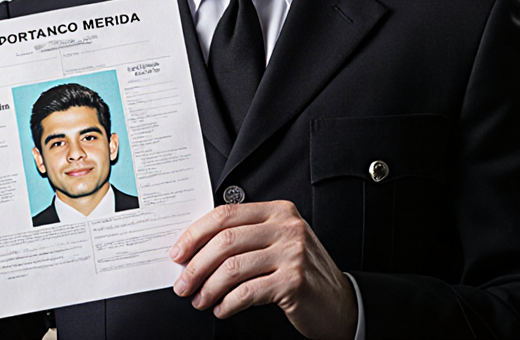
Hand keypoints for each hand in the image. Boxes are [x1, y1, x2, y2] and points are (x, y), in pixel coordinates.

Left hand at [169, 201, 355, 339]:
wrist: (341, 303)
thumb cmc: (301, 274)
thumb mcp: (277, 244)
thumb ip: (245, 238)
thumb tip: (194, 251)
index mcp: (278, 211)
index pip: (225, 215)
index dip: (195, 234)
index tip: (178, 253)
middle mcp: (287, 227)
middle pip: (225, 240)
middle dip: (196, 265)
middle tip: (183, 283)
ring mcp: (292, 253)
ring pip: (233, 267)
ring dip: (208, 288)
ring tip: (199, 300)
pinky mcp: (294, 281)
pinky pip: (247, 292)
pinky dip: (228, 303)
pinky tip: (222, 309)